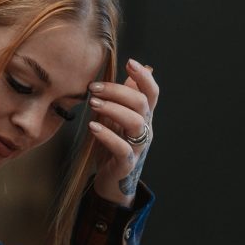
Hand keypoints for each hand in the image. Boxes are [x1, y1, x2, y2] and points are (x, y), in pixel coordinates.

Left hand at [87, 58, 158, 206]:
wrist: (112, 182)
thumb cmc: (113, 147)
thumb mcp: (117, 119)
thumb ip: (123, 99)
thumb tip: (131, 73)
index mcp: (144, 117)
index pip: (151, 92)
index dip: (144, 76)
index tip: (129, 62)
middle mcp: (145, 130)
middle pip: (141, 102)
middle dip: (117, 91)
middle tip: (93, 88)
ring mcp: (138, 147)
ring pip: (135, 122)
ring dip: (113, 109)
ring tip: (92, 104)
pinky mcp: (127, 164)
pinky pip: (122, 148)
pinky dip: (107, 135)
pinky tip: (93, 127)